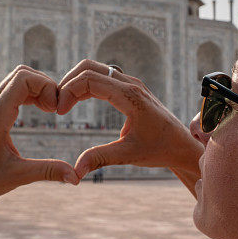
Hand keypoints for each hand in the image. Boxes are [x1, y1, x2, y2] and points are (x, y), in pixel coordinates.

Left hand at [0, 65, 78, 208]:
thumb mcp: (18, 177)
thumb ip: (47, 172)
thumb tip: (76, 177)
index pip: (23, 78)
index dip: (46, 86)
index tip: (56, 110)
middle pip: (21, 74)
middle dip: (44, 84)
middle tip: (56, 108)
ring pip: (16, 80)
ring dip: (38, 88)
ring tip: (51, 110)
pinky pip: (12, 91)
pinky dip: (30, 94)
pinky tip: (42, 111)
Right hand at [57, 59, 203, 178]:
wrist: (182, 145)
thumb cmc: (160, 149)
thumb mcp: (129, 155)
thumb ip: (100, 159)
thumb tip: (75, 172)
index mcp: (129, 96)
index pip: (90, 79)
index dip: (68, 92)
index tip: (59, 112)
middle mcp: (130, 84)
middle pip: (89, 67)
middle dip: (68, 82)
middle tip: (55, 105)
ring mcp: (131, 84)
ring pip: (95, 70)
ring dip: (76, 82)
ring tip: (62, 104)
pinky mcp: (130, 89)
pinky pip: (103, 78)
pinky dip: (85, 85)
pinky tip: (76, 102)